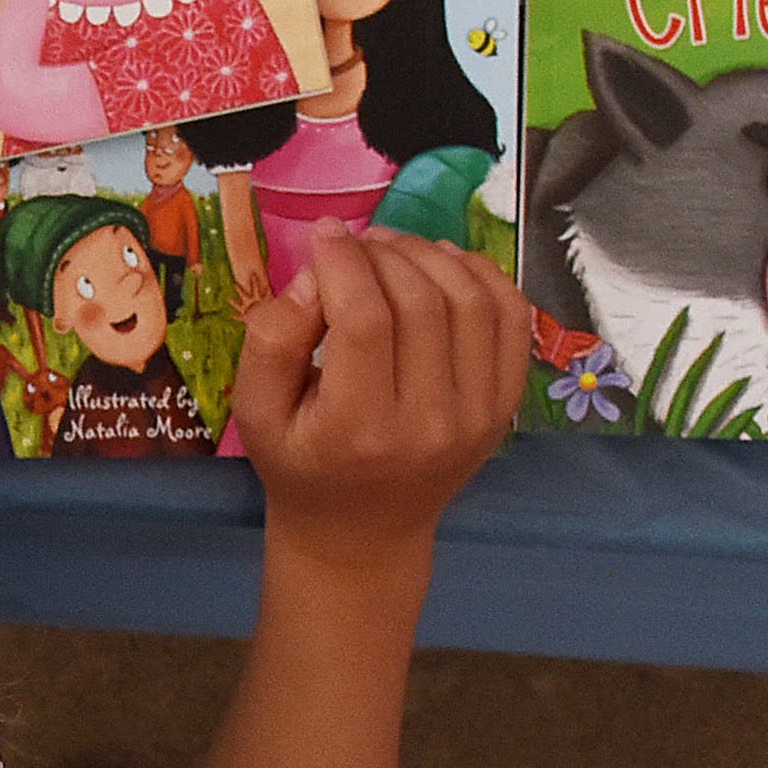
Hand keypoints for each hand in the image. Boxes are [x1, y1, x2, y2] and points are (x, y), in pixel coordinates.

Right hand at [229, 227, 519, 572]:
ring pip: (471, 301)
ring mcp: (478, 417)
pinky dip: (485, 275)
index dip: (345, 263)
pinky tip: (446, 263)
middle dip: (384, 254)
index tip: (324, 234)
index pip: (366, 320)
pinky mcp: (504, 407)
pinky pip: (512, 320)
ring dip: (431, 255)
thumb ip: (271, 339)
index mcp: (360, 430)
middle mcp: (430, 425)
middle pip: (421, 303)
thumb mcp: (254, 413)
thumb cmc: (301, 465)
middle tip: (355, 244)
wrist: (362, 533)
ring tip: (393, 248)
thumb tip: (315, 274)